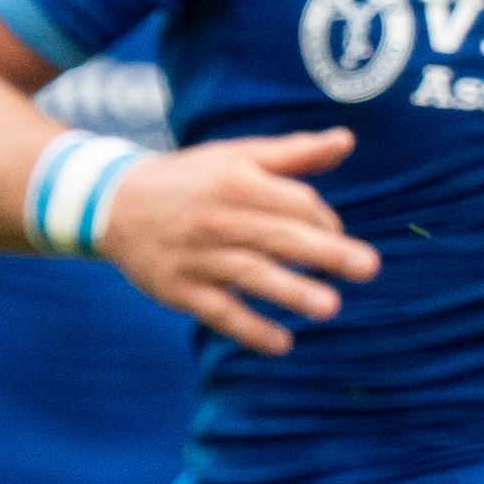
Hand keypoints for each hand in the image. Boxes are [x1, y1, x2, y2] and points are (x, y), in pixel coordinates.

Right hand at [93, 130, 378, 357]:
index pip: (294, 202)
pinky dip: (249, 329)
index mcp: (236, 180)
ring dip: (291, 291)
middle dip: (325, 252)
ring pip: (250, 274)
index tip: (336, 237)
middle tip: (369, 267)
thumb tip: (346, 140)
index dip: (324, 220)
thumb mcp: (237, 157)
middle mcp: (217, 218)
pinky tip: (282, 343)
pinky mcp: (179, 290)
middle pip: (279, 236)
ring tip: (331, 307)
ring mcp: (197, 258)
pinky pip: (219, 313)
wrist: (114, 205)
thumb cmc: (190, 180)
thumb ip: (293, 153)